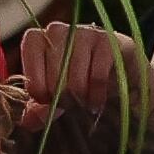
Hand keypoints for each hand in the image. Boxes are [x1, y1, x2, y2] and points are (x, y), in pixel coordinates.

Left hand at [12, 23, 153, 132]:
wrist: (126, 83)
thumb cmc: (84, 87)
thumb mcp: (58, 98)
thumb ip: (40, 107)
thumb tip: (27, 122)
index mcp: (44, 38)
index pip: (32, 44)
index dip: (35, 73)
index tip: (43, 98)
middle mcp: (64, 31)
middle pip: (54, 58)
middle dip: (59, 89)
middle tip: (68, 106)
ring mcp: (88, 33)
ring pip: (75, 66)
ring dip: (78, 93)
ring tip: (84, 105)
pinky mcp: (112, 43)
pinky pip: (98, 71)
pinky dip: (96, 92)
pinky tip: (97, 102)